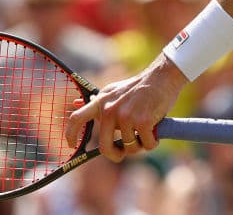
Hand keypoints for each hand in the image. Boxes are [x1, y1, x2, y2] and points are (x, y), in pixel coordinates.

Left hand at [65, 55, 187, 161]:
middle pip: (104, 147)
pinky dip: (152, 143)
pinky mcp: (143, 121)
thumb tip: (75, 103)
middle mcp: (110, 110)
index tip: (71, 145)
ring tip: (146, 132)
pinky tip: (155, 132)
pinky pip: (146, 145)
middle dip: (114, 155)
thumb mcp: (114, 91)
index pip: (77, 118)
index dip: (70, 134)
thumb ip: (98, 101)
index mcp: (101, 102)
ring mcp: (126, 116)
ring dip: (139, 145)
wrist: (162, 77)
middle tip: (121, 154)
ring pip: (129, 148)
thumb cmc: (139, 87)